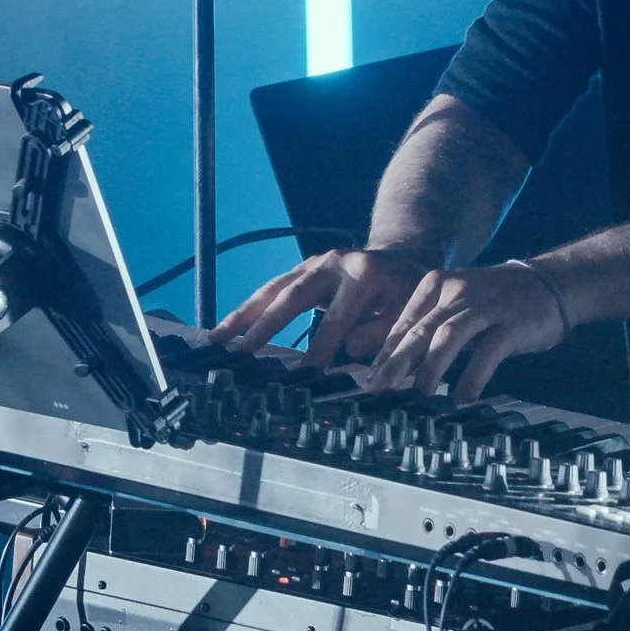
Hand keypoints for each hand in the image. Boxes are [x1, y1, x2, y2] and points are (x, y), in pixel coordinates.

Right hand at [213, 247, 434, 367]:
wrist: (406, 257)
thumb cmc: (412, 293)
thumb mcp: (412, 311)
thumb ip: (386, 332)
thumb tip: (352, 352)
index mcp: (366, 274)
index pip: (338, 317)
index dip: (321, 347)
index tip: (304, 374)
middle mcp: (336, 263)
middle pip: (294, 295)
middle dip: (266, 325)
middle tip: (241, 352)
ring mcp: (317, 263)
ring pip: (275, 288)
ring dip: (245, 314)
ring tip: (217, 338)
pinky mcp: (305, 269)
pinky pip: (274, 288)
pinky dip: (250, 308)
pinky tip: (229, 328)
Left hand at [367, 261, 570, 401]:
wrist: (551, 284)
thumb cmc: (496, 302)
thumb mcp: (456, 305)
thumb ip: (426, 329)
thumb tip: (391, 364)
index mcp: (438, 285)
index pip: (404, 322)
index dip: (385, 353)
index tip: (369, 380)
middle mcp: (458, 291)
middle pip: (420, 329)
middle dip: (397, 362)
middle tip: (379, 389)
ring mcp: (486, 306)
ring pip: (448, 336)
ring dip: (430, 368)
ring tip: (419, 395)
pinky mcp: (512, 323)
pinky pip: (487, 352)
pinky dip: (472, 376)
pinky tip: (463, 396)